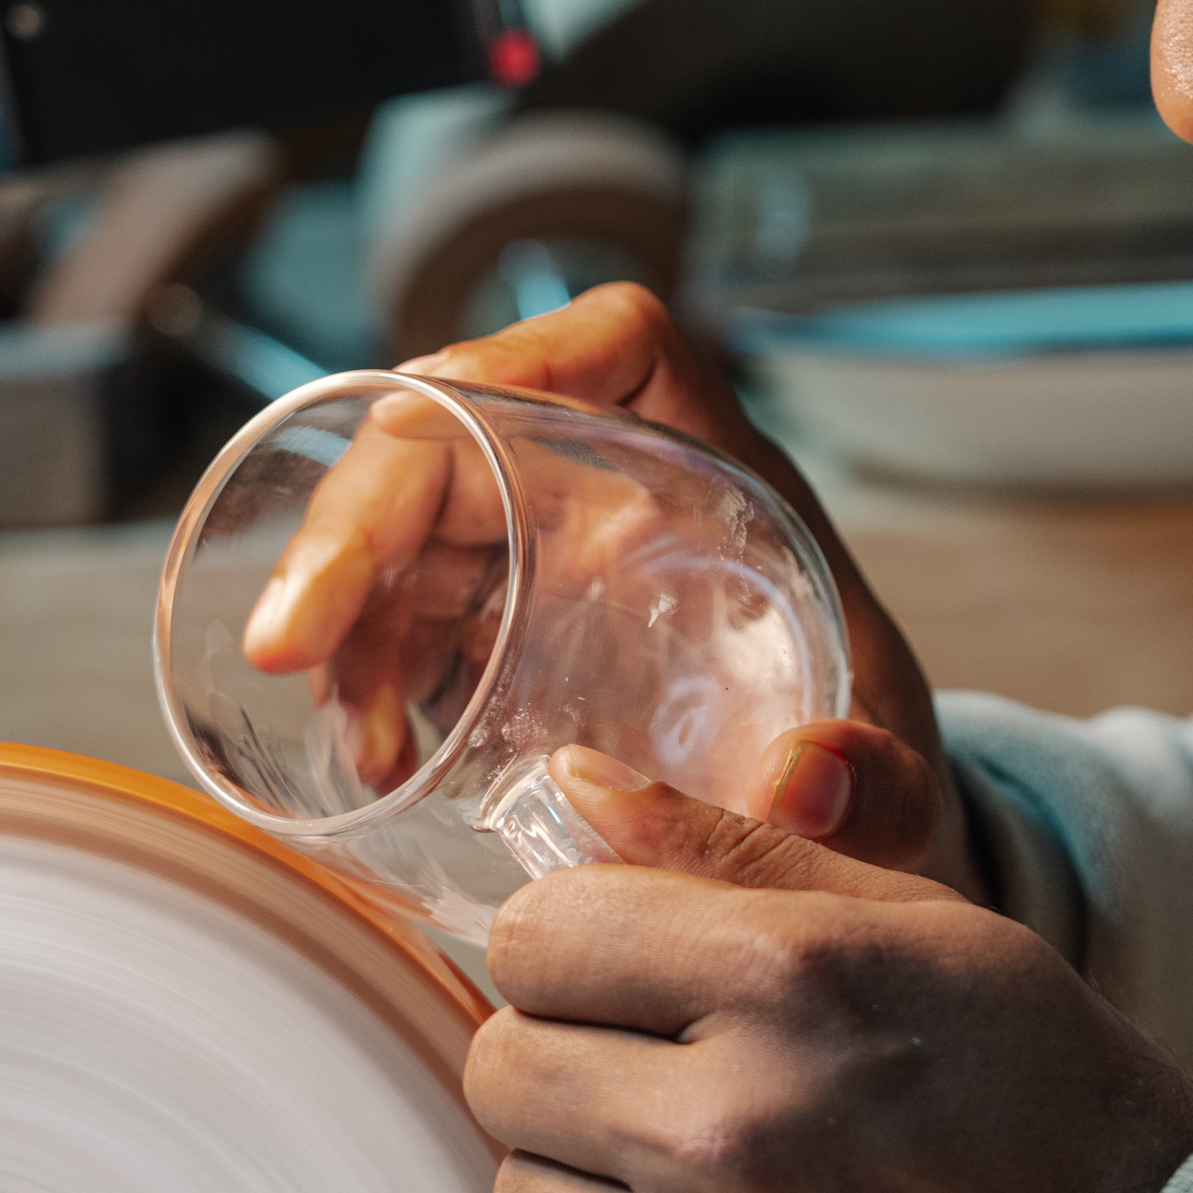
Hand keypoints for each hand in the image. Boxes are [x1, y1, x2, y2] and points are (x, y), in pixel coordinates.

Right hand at [239, 283, 975, 891]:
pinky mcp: (510, 637)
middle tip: (291, 642)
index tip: (429, 413)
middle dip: (360, 520)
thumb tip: (805, 784)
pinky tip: (380, 759)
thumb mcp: (902, 790)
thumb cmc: (874, 776)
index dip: (523, 353)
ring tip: (365, 747)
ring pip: (413, 528)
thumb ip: (878, 790)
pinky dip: (369, 674)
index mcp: (725, 483)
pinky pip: (408, 617)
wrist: (849, 847)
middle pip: (464, 436)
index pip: (622, 345)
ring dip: (349, 617)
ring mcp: (555, 560)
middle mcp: (624, 494)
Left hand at [466, 749, 1192, 1192]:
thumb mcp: (902, 914)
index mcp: (787, 980)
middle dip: (558, 1033)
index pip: (535, 931)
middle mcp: (735, 1125)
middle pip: (502, 1060)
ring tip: (684, 1126)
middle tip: (651, 1036)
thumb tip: (573, 785)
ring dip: (574, 1145)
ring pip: (517, 1177)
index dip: (569, 924)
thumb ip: (725, 850)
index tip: (623, 938)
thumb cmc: (1015, 1060)